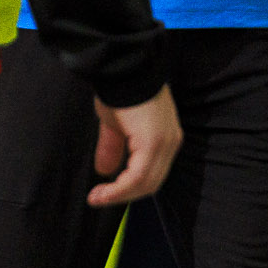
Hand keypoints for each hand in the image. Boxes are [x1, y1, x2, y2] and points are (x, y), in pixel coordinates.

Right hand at [88, 85, 181, 206]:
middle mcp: (171, 142)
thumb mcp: (115, 124)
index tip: (105, 193)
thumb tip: (104, 170)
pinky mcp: (153, 144)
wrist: (124, 68)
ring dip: (119, 195)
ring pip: (145, 184)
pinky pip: (137, 177)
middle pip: (151, 183)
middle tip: (99, 199)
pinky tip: (102, 193)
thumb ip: (113, 148)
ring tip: (97, 198)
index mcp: (166, 137)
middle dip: (124, 195)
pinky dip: (119, 190)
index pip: (153, 173)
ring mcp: (165, 144)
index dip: (130, 187)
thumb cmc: (120, 89)